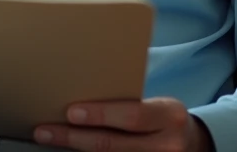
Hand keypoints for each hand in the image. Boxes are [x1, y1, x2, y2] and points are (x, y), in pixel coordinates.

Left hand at [34, 97, 212, 151]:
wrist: (191, 145)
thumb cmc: (165, 119)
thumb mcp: (157, 105)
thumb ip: (130, 103)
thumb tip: (85, 90)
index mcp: (169, 116)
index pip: (132, 116)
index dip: (100, 115)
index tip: (71, 112)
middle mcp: (166, 145)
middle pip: (112, 144)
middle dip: (74, 137)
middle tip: (45, 130)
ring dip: (76, 149)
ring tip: (50, 138)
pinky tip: (71, 151)